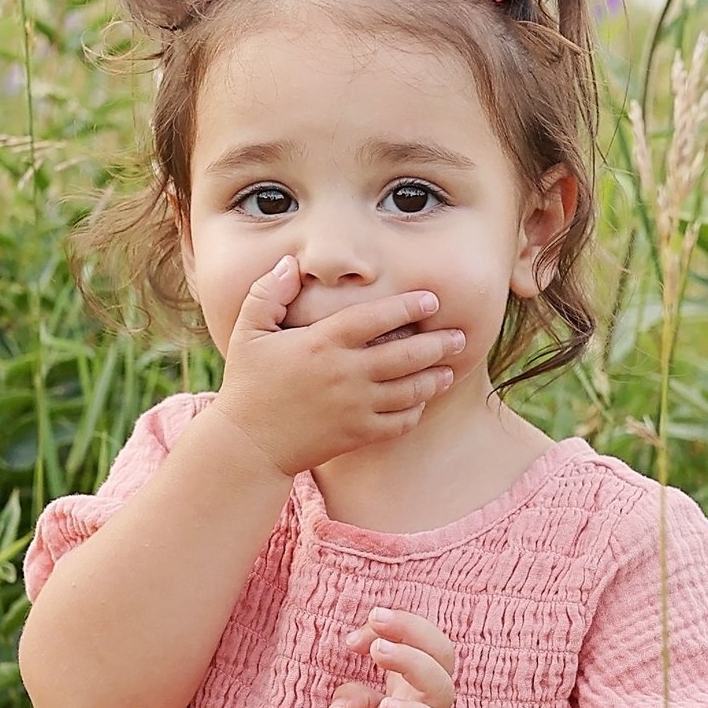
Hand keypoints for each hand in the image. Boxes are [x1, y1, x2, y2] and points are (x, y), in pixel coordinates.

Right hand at [207, 260, 464, 484]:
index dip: (408, 306)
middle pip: (406, 355)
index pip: (376, 318)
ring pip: (409, 390)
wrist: (249, 444)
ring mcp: (354, 407)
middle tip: (459, 337)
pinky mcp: (357, 434)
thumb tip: (289, 263)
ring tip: (448, 368)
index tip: (432, 300)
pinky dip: (414, 410)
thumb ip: (268, 293)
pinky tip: (420, 400)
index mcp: (322, 342)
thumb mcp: (248, 331)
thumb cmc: (248, 384)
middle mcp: (345, 373)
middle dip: (438, 344)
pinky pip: (399, 422)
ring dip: (434, 378)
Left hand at [323, 609, 466, 707]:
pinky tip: (386, 707)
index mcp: (414, 681)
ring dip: (410, 660)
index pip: (416, 638)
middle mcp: (429, 697)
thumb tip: (336, 706)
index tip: (353, 640)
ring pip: (439, 684)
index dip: (390, 627)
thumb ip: (350, 701)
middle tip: (377, 617)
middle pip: (440, 649)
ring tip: (379, 650)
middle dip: (410, 627)